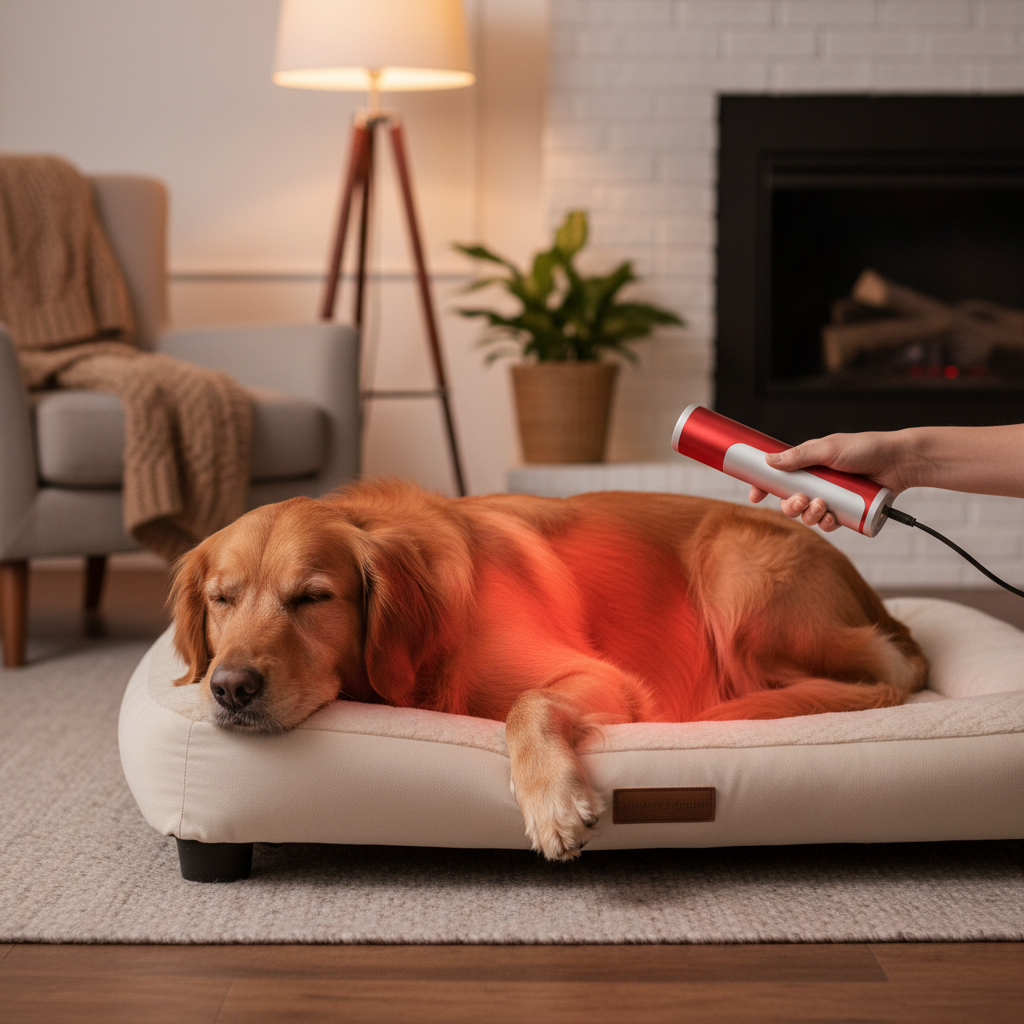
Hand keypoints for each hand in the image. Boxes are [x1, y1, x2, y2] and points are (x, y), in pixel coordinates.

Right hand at [747, 430, 909, 531]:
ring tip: (824, 506)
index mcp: (807, 465)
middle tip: (800, 501)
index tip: (756, 496)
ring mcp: (831, 498)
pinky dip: (828, 524)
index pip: (778, 478)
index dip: (764, 487)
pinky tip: (834, 518)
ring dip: (810, 515)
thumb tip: (769, 461)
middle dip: (790, 506)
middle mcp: (816, 482)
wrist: (900, 462)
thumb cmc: (866, 448)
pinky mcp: (846, 511)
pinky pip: (829, 524)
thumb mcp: (829, 449)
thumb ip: (799, 456)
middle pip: (790, 501)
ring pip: (808, 515)